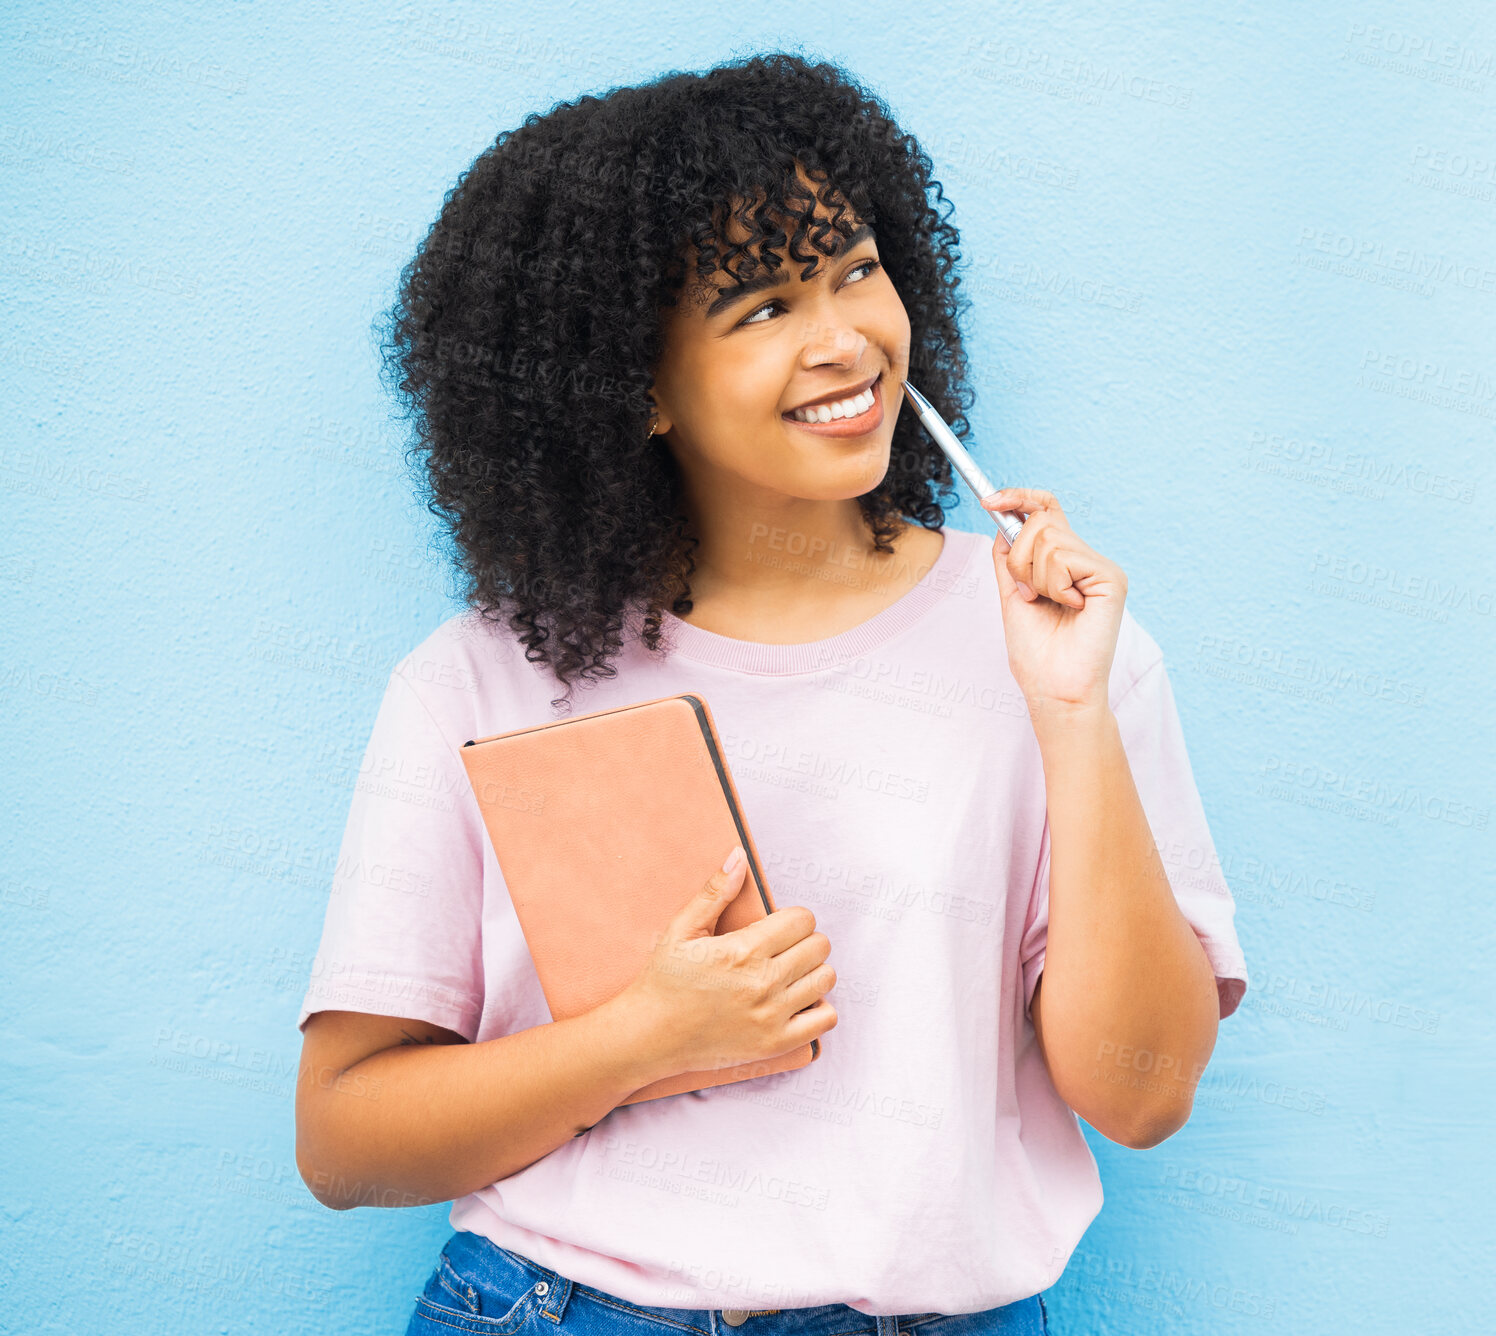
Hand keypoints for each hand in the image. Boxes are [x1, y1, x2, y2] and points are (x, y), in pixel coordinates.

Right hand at [618, 846, 837, 1077]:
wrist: (649, 1037)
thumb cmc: (664, 981)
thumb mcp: (682, 929)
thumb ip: (715, 892)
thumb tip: (739, 856)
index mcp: (742, 950)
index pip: (802, 920)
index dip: (793, 918)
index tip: (778, 927)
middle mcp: (762, 983)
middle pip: (819, 946)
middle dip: (805, 941)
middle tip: (783, 949)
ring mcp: (771, 1016)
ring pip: (825, 979)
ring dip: (812, 971)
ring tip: (788, 973)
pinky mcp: (775, 1044)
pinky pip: (825, 1020)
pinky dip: (818, 1008)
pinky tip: (796, 1001)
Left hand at [981, 488, 1126, 713]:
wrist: (1054, 689)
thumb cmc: (1036, 653)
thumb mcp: (1012, 595)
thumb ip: (1008, 559)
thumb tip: (1002, 522)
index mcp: (1064, 563)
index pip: (1046, 510)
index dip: (1018, 497)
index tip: (988, 500)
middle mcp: (1086, 559)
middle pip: (1039, 522)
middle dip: (1018, 560)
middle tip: (1030, 595)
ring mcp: (1100, 567)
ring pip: (1048, 539)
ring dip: (1034, 577)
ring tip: (1051, 606)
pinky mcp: (1111, 578)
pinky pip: (1064, 558)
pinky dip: (1054, 586)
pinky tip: (1071, 609)